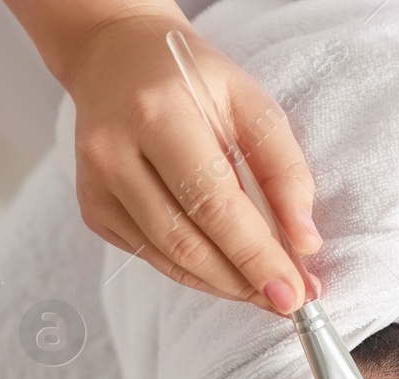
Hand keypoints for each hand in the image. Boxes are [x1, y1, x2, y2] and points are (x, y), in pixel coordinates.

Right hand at [63, 15, 316, 312]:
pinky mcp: (94, 209)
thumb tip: (304, 241)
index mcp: (157, 113)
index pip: (213, 203)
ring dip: (225, 285)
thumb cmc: (193, 81)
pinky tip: (229, 270)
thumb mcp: (252, 104)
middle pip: (187, 241)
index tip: (295, 293)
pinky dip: (197, 272)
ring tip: (267, 291)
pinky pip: (153, 256)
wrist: (117, 59)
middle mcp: (113, 151)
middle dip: (245, 280)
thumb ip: (285, 170)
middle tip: (291, 300)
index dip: (256, 256)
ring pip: (169, 258)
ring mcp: (96, 185)